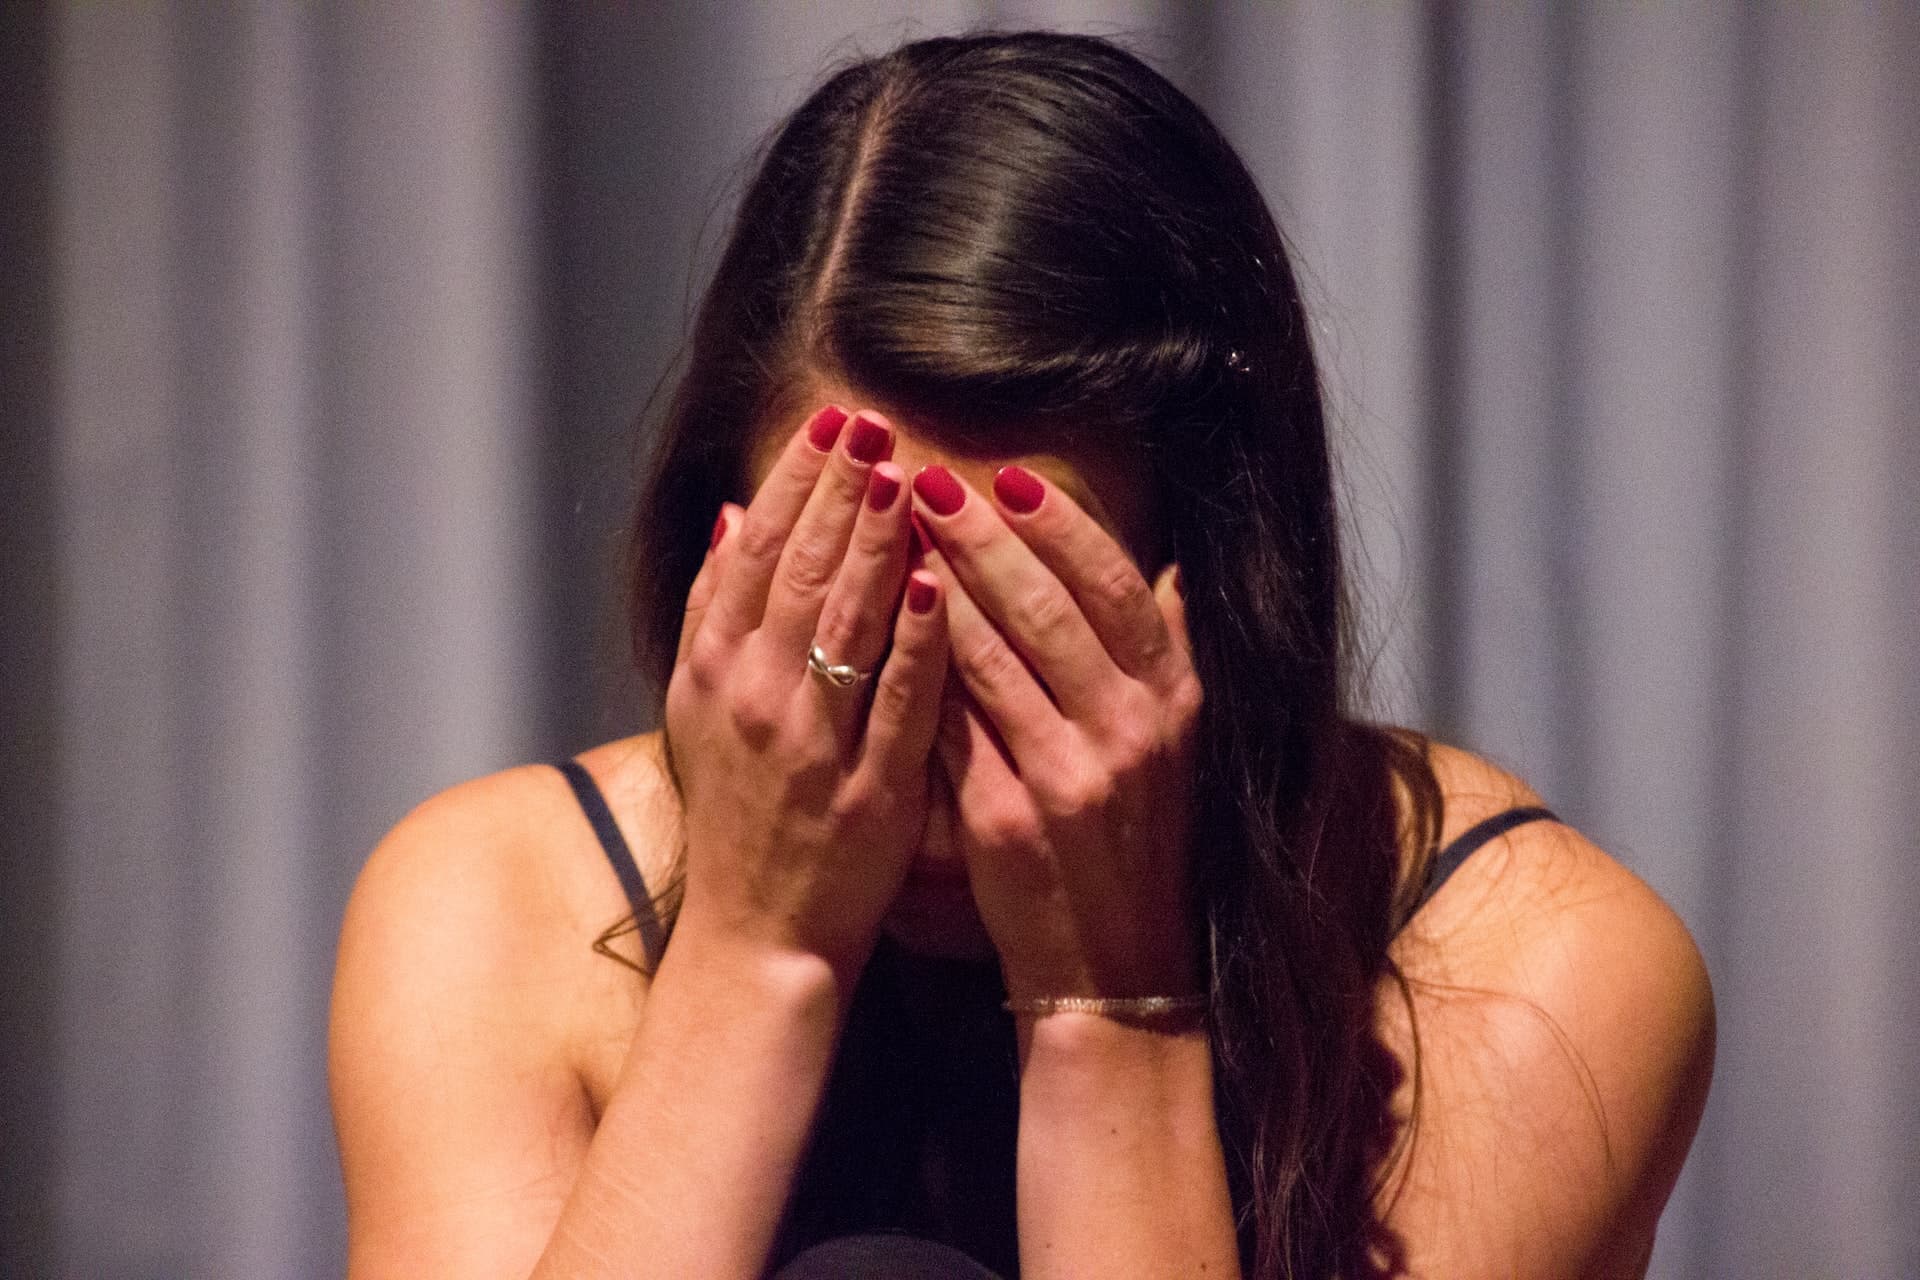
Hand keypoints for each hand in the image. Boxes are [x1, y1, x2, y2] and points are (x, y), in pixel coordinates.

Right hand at [665, 406, 949, 976]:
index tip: (833, 422)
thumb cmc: (736, 815)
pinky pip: (892, 702)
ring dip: (874, 544)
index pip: (756, 551)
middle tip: (876, 423)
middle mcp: (754, 696)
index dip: (795, 481)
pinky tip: (935, 584)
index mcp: (713, 669)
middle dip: (839, 490)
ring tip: (906, 476)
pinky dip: (911, 641)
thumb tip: (725, 515)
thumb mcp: (698, 709)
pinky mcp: (866, 789)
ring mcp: (809, 743)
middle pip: (798, 572)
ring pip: (843, 623)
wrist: (755, 933)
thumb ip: (712, 610)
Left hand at [909, 463, 1203, 1001]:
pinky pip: (951, 723)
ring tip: (888, 533)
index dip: (1061, 526)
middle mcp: (1130, 732)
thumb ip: (1168, 655)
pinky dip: (916, 670)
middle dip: (982, 537)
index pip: (1117, 586)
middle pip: (1047, 607)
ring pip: (991, 657)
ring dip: (935, 586)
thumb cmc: (1135, 842)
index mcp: (1172, 701)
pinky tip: (877, 628)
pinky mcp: (1009, 819)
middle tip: (926, 481)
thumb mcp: (1177, 746)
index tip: (1009, 477)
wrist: (1114, 968)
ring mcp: (1069, 777)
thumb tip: (1173, 568)